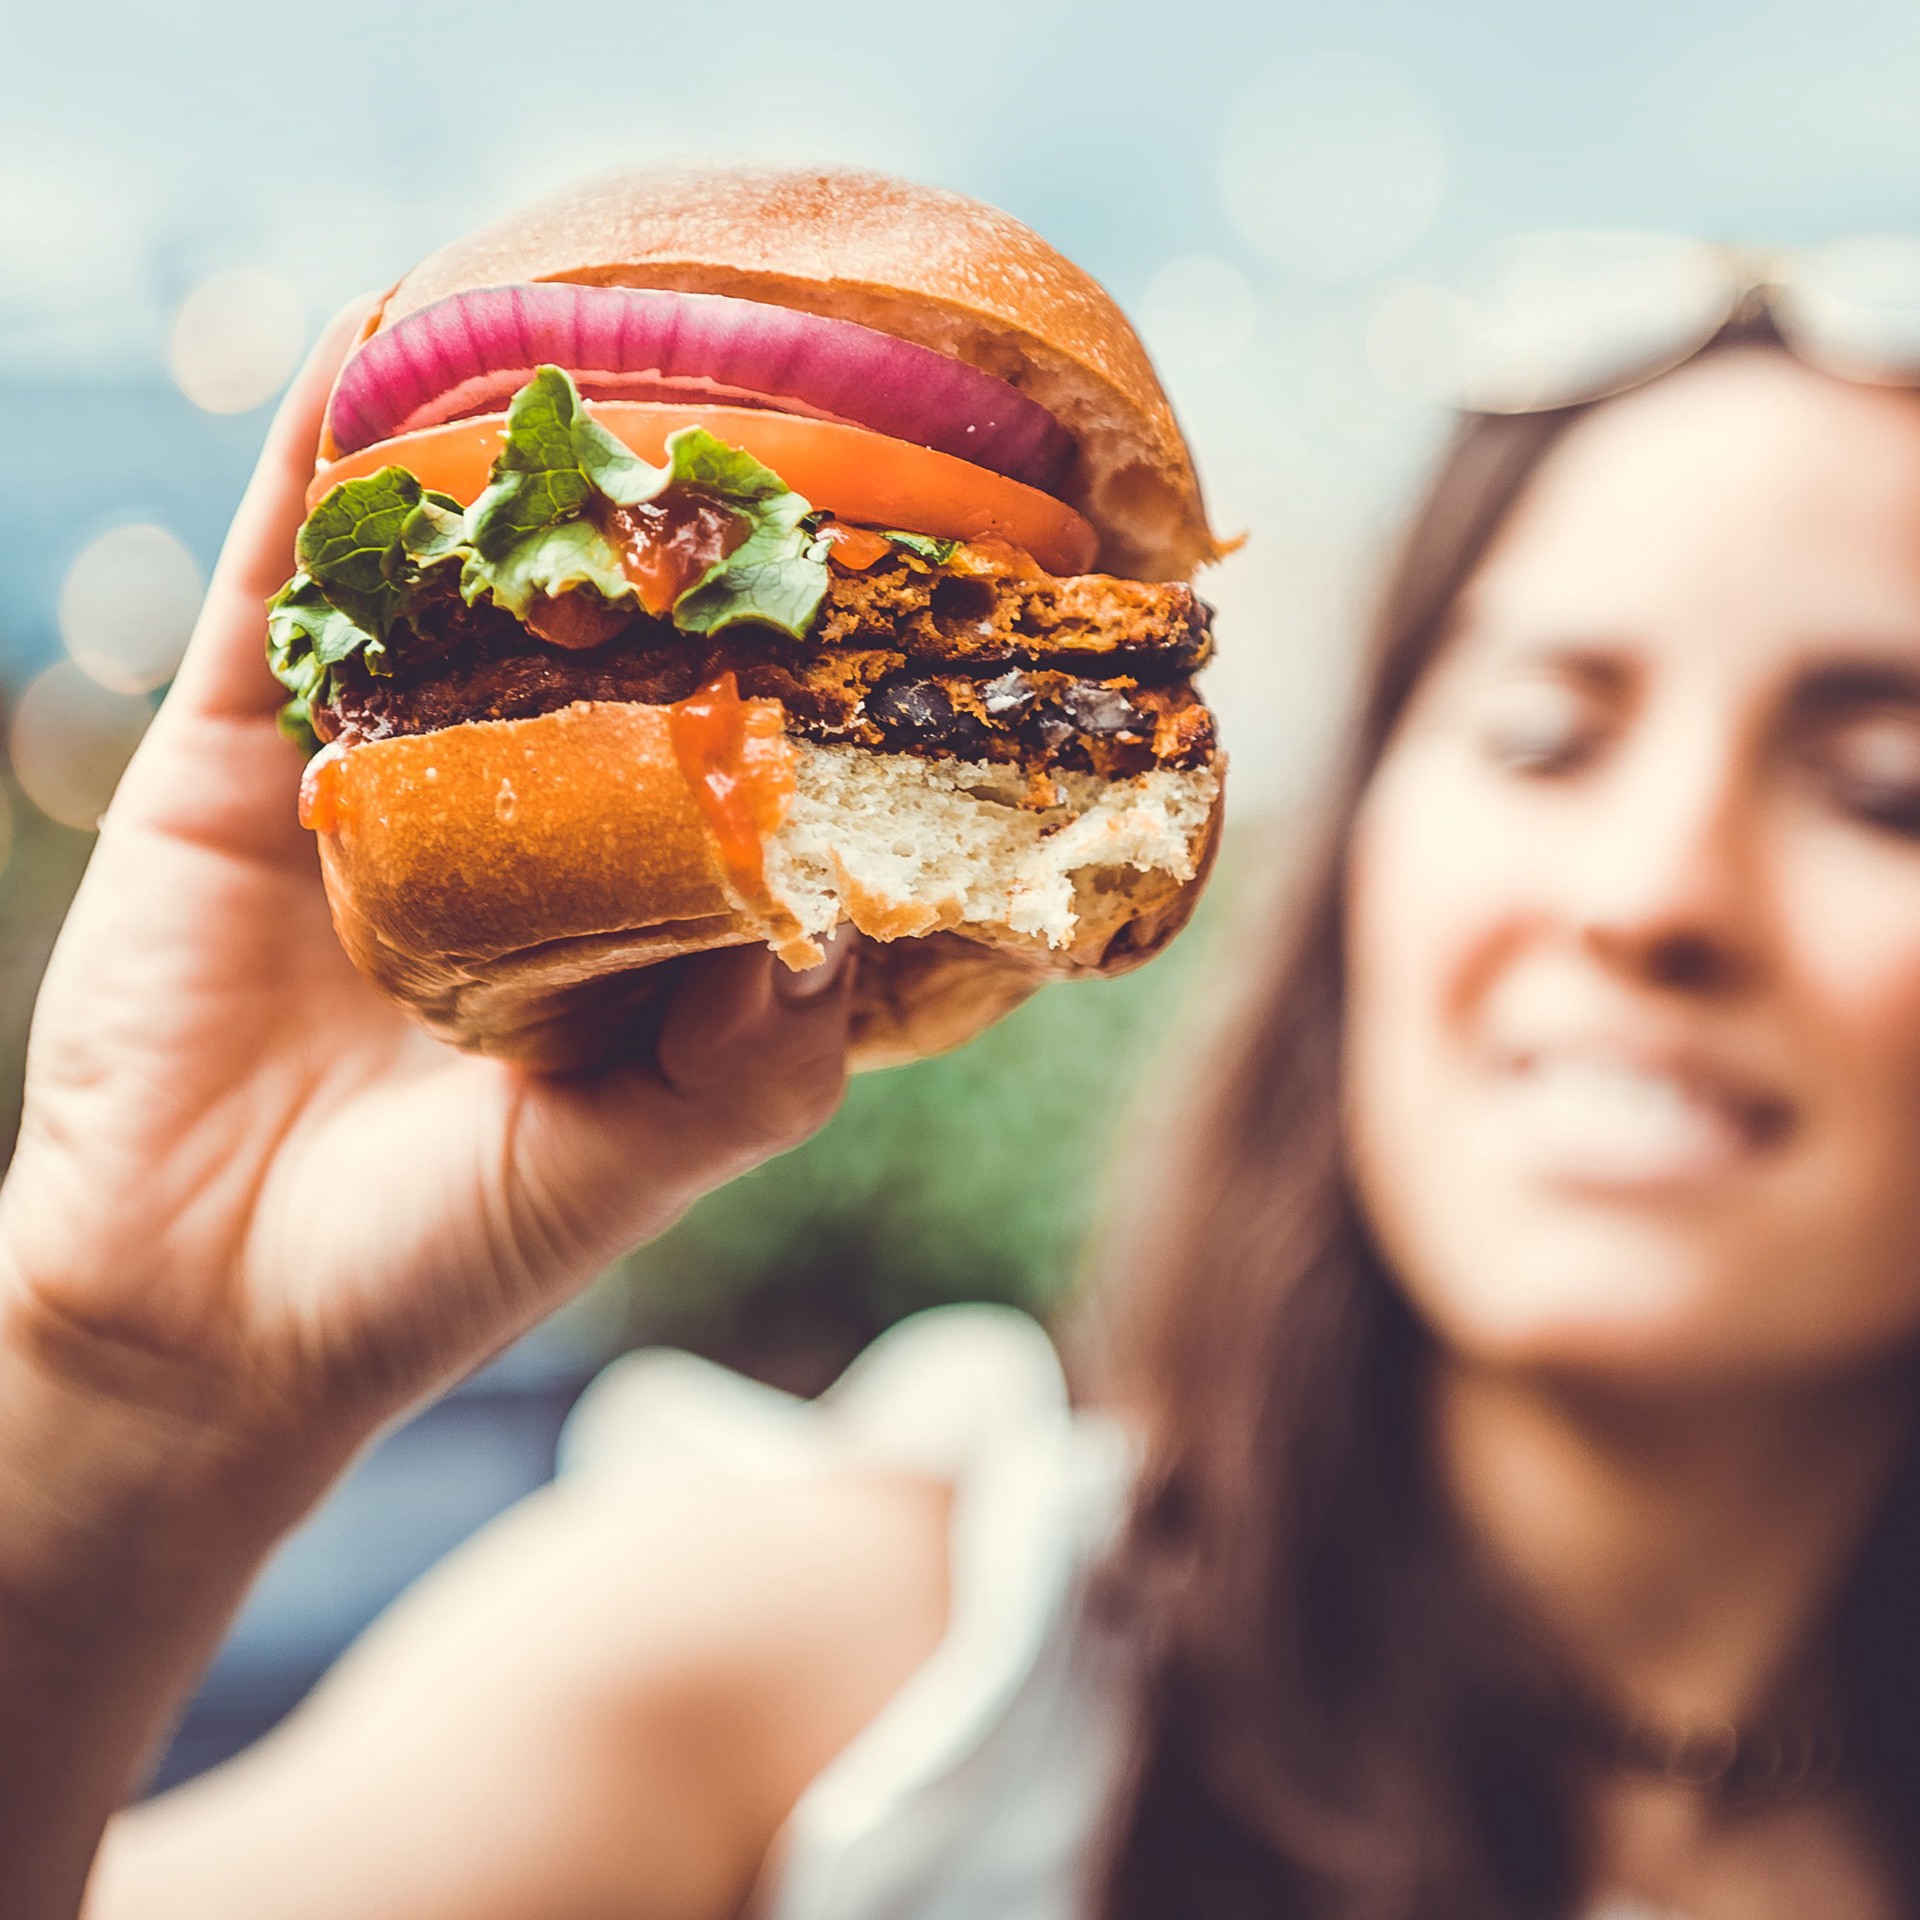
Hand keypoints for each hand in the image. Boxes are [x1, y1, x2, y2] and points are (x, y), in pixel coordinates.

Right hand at [0, 301, 854, 1496]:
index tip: (913, 560)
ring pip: (458, 587)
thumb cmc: (436, 1266)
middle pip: (617, 641)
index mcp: (641, 917)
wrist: (198, 1315)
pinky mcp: (241, 762)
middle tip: (776, 390)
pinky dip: (325, 461)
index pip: (747, 756)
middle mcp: (527, 827)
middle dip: (684, 529)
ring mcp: (382, 777)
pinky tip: (383, 330)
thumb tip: (845, 926)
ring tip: (595, 308)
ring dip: (515, 456)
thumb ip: (750, 1073)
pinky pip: (282, 586)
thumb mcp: (623, 1176)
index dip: (822, 666)